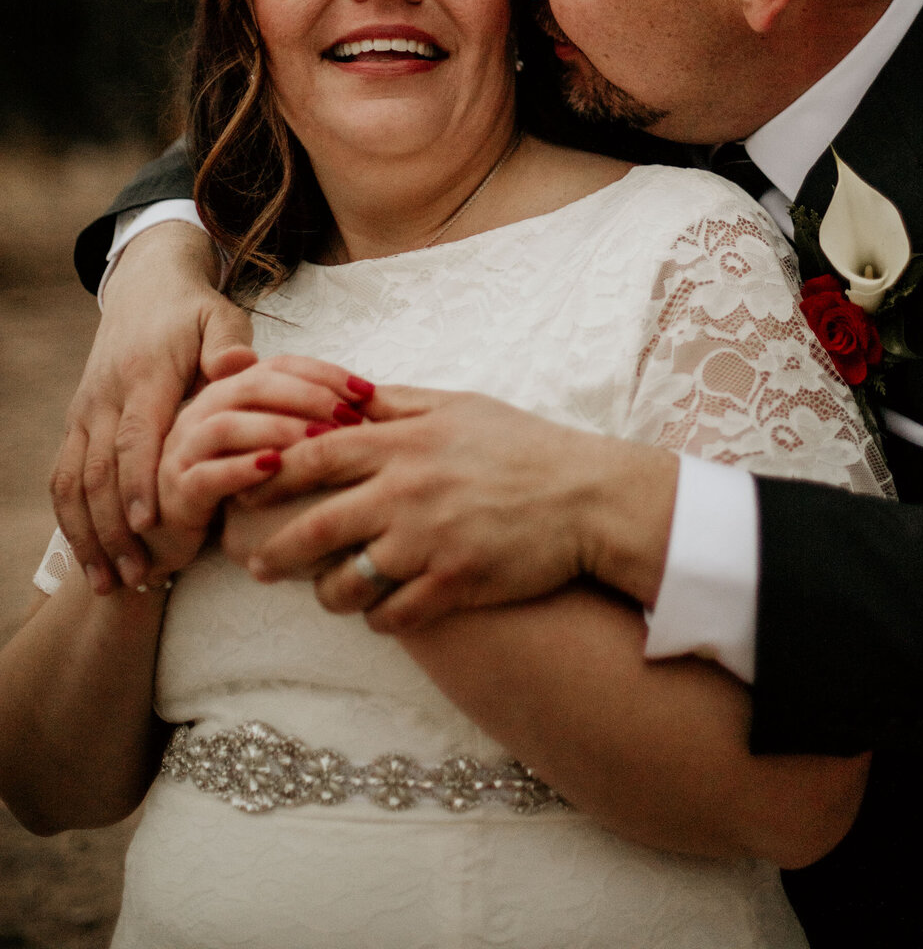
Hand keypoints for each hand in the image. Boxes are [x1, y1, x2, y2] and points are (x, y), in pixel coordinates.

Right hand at [51, 222, 254, 593]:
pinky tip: (88, 559)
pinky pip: (62, 478)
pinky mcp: (76, 423)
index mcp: (143, 375)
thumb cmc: (194, 311)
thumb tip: (235, 368)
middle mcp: (105, 398)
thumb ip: (228, 345)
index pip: (135, 434)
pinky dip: (72, 522)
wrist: (145, 286)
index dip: (139, 480)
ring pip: (73, 482)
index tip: (148, 523)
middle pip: (98, 470)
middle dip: (113, 527)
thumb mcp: (221, 316)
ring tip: (111, 581)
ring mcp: (85, 412)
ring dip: (89, 535)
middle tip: (135, 574)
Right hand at [154, 357, 374, 575]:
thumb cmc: (232, 475)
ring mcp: (185, 448)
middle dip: (308, 397)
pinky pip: (206, 473)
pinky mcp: (177, 489)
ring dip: (278, 429)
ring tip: (319, 441)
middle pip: (254, 386)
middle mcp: (202, 410)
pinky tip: (275, 469)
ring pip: (227, 426)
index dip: (324, 374)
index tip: (367, 391)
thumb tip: (360, 396)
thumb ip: (300, 414)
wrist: (171, 527)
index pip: (279, 365)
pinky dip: (241, 469)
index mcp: (228, 390)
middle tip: (349, 417)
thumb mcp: (266, 437)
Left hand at [237, 386, 679, 628]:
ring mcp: (429, 543)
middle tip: (256, 563)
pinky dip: (378, 617)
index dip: (270, 473)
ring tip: (326, 592)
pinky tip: (380, 611)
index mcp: (403, 444)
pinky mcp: (454, 585)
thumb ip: (396, 405)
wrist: (587, 497)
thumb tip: (346, 395)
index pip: (312, 456)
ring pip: (346, 583)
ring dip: (327, 593)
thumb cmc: (522, 446)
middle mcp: (407, 493)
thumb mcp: (458, 406)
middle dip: (275, 551)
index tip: (245, 486)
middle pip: (314, 527)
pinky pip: (391, 615)